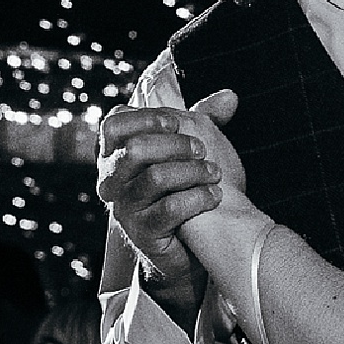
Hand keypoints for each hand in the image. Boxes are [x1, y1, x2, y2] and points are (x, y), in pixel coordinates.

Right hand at [96, 91, 238, 287]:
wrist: (187, 247)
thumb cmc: (184, 190)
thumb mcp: (188, 152)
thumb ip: (204, 121)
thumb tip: (230, 96)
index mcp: (117, 155)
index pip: (113, 124)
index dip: (145, 118)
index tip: (177, 121)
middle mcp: (113, 181)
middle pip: (134, 149)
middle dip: (174, 144)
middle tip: (202, 149)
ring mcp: (126, 208)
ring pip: (155, 178)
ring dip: (192, 171)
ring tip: (215, 173)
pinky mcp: (143, 233)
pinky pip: (169, 209)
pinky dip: (198, 197)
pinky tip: (215, 195)